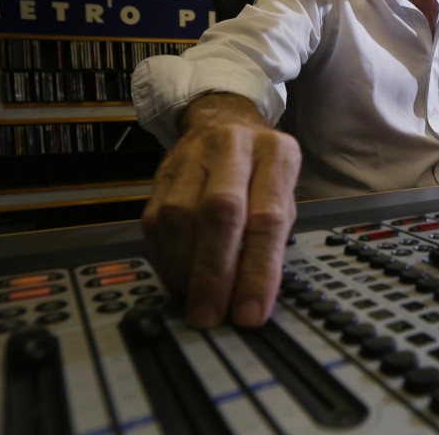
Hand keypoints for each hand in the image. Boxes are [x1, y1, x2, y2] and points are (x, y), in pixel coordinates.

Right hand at [141, 94, 301, 328]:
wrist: (221, 122)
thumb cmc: (260, 171)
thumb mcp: (283, 195)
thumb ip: (270, 241)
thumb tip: (251, 298)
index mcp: (276, 153)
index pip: (268, 217)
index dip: (258, 271)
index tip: (250, 313)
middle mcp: (233, 147)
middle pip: (219, 212)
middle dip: (215, 273)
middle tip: (212, 315)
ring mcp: (191, 157)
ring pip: (179, 217)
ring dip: (186, 270)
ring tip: (196, 302)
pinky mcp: (160, 176)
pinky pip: (155, 224)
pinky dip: (166, 261)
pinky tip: (179, 281)